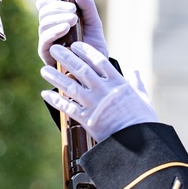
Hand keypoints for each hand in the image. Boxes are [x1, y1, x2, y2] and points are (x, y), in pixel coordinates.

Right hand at [36, 0, 107, 66]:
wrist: (96, 68)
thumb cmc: (93, 46)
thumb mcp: (94, 22)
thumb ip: (87, 6)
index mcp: (58, 19)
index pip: (44, 4)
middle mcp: (50, 29)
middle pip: (43, 12)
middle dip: (57, 7)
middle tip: (73, 10)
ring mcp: (47, 41)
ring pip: (43, 24)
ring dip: (58, 18)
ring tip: (74, 20)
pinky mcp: (46, 54)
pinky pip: (45, 39)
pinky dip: (54, 31)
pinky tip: (65, 28)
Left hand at [40, 42, 157, 141]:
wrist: (137, 143)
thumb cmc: (143, 121)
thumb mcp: (143, 98)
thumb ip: (137, 83)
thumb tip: (135, 71)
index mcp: (118, 83)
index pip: (99, 61)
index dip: (86, 51)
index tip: (75, 45)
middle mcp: (103, 91)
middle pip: (81, 70)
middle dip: (66, 58)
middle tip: (54, 50)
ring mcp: (94, 105)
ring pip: (71, 87)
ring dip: (56, 78)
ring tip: (44, 70)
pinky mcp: (87, 120)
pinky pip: (68, 108)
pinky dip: (56, 101)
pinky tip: (45, 94)